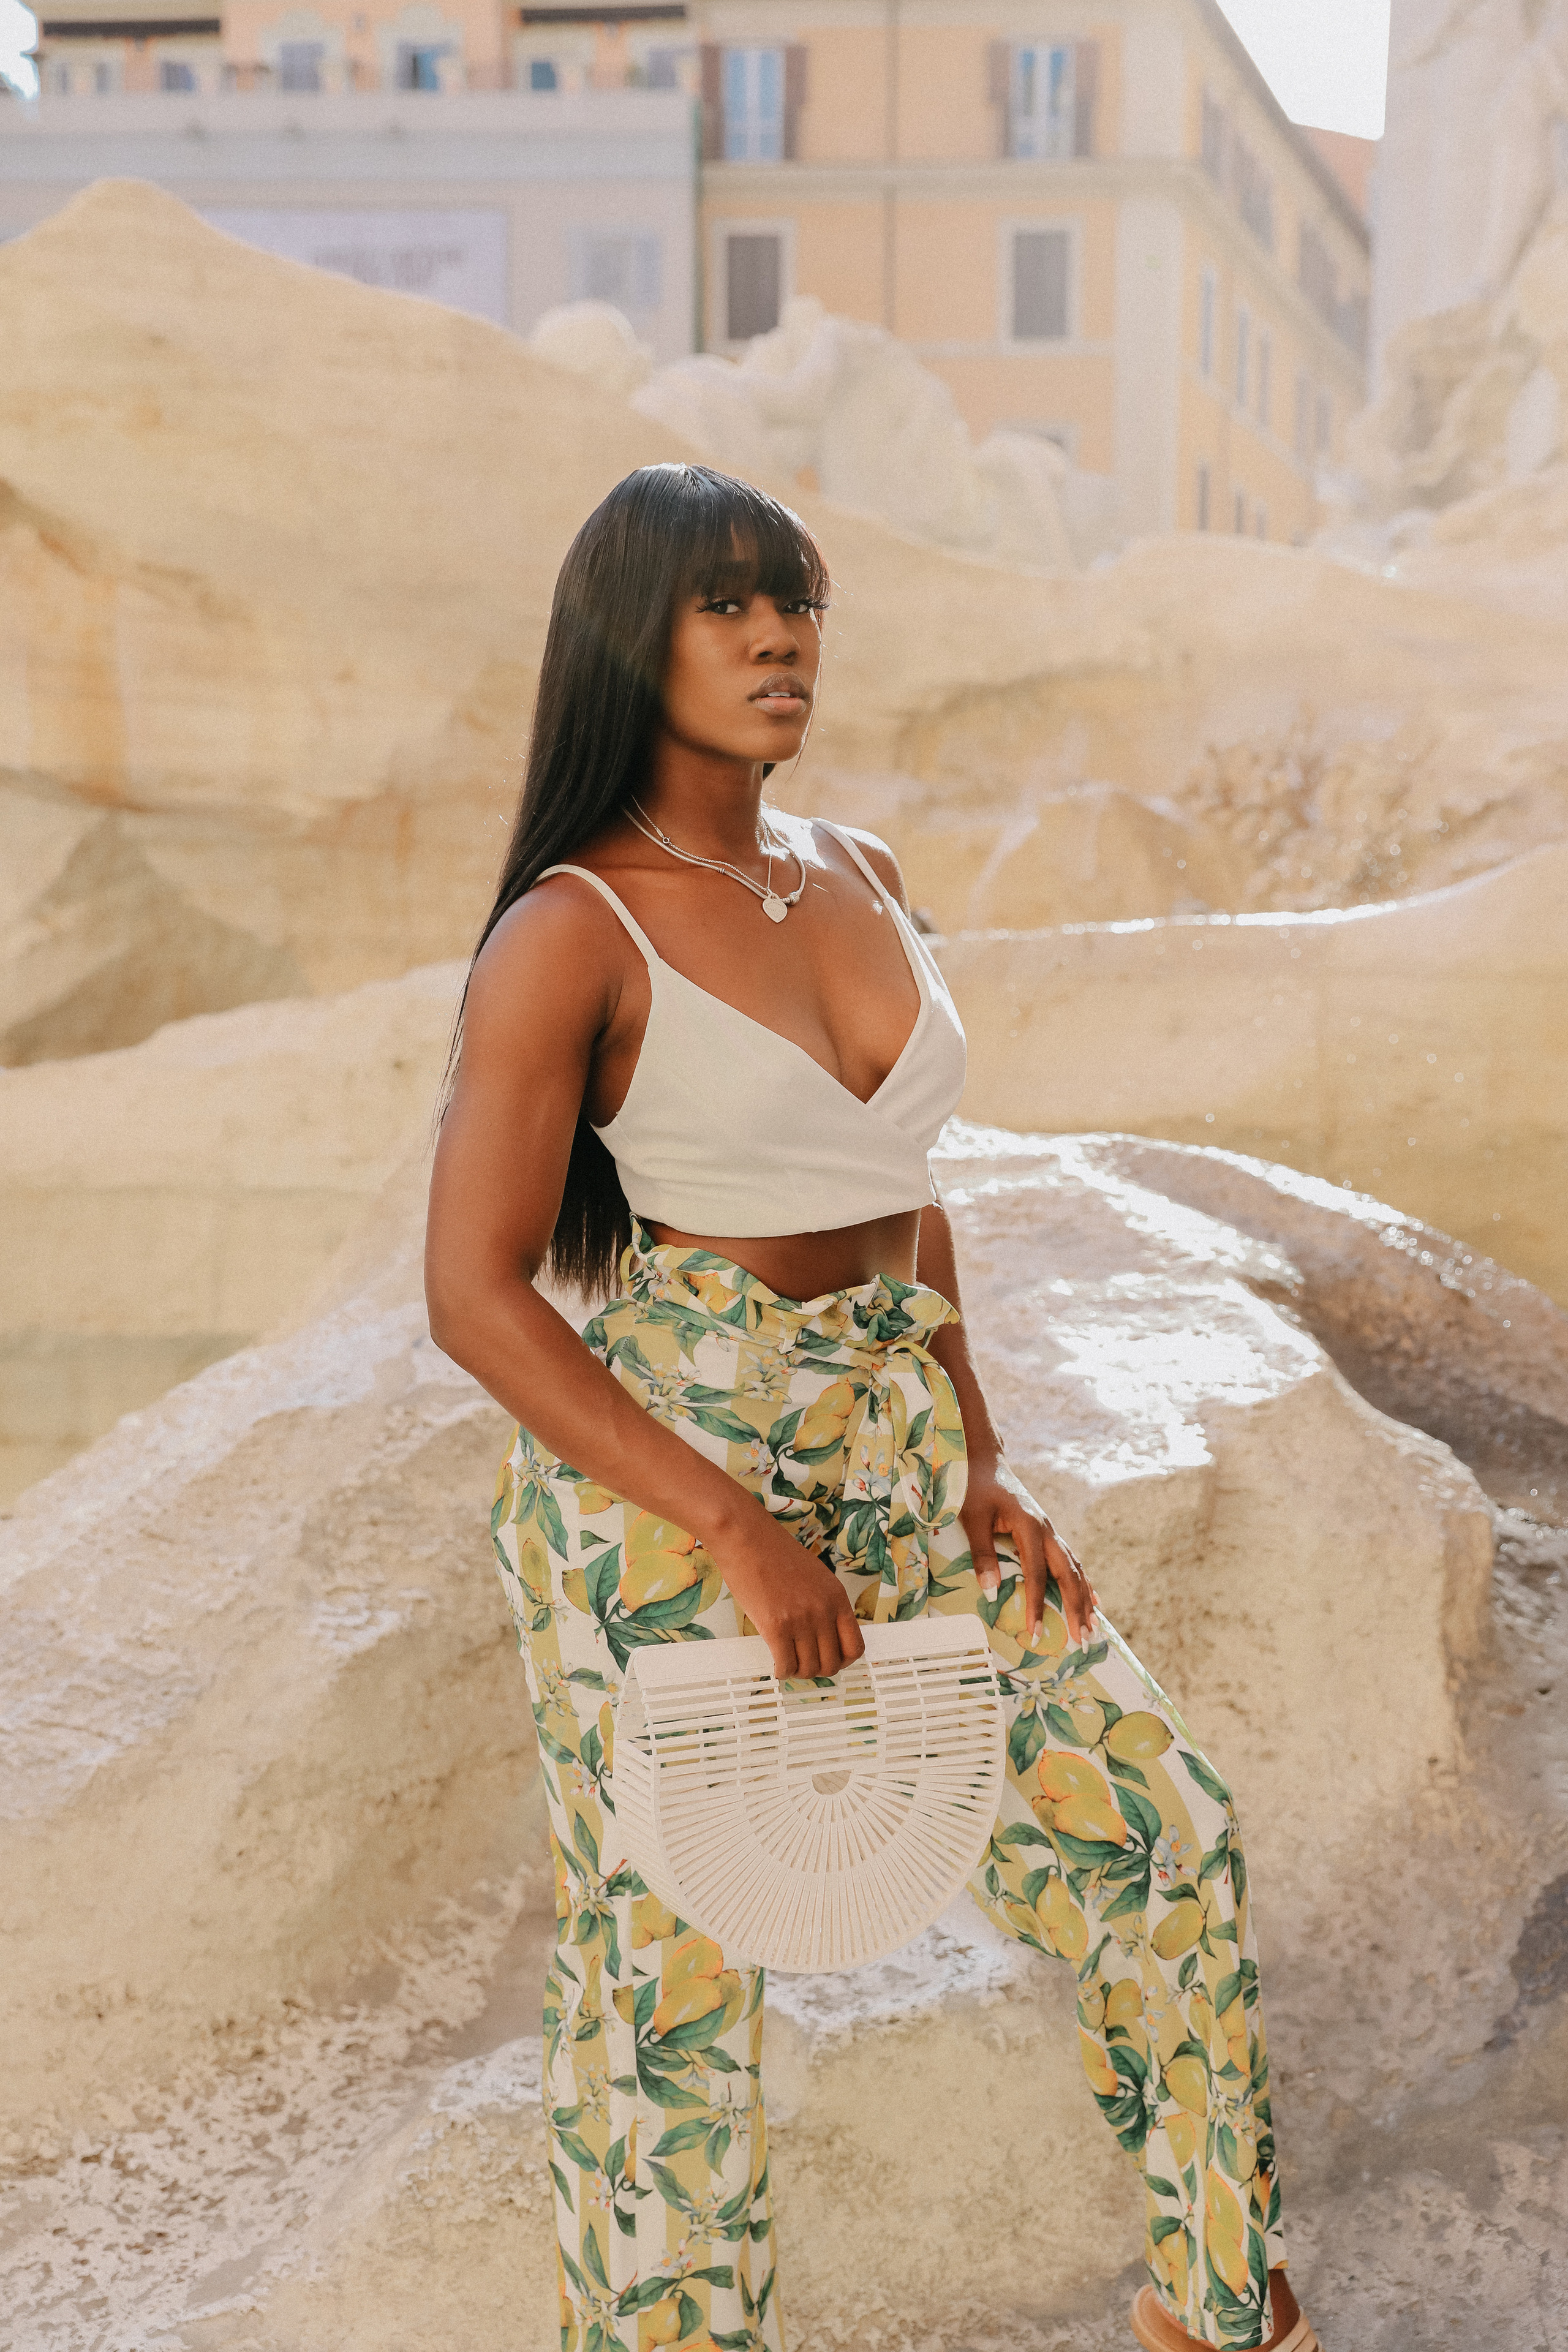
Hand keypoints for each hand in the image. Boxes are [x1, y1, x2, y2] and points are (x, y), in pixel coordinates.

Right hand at [711, 1502, 865, 1679]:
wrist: (747, 1538)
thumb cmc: (773, 1553)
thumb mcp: (814, 1577)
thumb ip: (823, 1605)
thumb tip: (824, 1634)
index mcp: (837, 1597)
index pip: (855, 1646)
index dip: (844, 1660)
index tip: (831, 1660)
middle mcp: (823, 1611)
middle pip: (832, 1663)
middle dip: (818, 1670)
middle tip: (805, 1664)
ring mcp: (801, 1620)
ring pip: (808, 1668)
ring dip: (798, 1671)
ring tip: (788, 1663)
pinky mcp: (776, 1627)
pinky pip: (786, 1665)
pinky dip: (782, 1671)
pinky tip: (777, 1664)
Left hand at [963, 1454, 1098, 1647]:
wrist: (984, 1462)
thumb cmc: (974, 1489)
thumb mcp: (972, 1519)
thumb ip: (982, 1554)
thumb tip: (991, 1592)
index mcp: (1029, 1526)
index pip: (1036, 1574)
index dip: (1036, 1604)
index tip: (1036, 1632)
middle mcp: (1046, 1529)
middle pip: (1068, 1573)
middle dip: (1076, 1607)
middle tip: (1083, 1638)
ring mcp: (1049, 1530)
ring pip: (1074, 1568)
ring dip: (1085, 1598)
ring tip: (1095, 1626)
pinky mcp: (1047, 1532)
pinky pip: (1070, 1561)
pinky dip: (1082, 1581)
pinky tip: (1092, 1599)